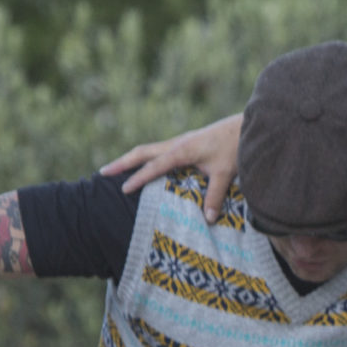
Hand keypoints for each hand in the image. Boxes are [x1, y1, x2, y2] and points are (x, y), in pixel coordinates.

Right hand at [103, 113, 243, 220]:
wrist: (244, 126)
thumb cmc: (234, 147)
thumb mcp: (225, 173)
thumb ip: (214, 196)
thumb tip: (207, 220)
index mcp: (182, 150)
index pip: (154, 166)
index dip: (139, 178)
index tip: (123, 189)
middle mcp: (177, 143)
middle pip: (142, 152)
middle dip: (122, 162)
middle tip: (102, 173)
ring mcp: (179, 142)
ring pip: (148, 150)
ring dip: (131, 159)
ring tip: (114, 170)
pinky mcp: (185, 143)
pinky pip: (158, 151)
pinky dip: (145, 159)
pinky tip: (142, 167)